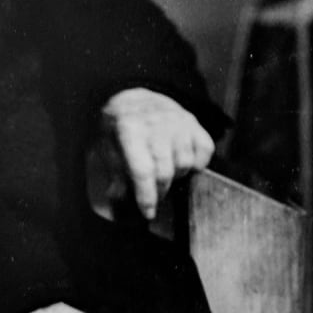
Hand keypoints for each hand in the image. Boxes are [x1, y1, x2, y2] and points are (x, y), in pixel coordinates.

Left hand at [94, 88, 214, 219]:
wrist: (135, 99)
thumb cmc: (120, 130)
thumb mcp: (107, 148)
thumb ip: (115, 175)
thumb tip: (119, 200)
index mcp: (130, 129)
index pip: (143, 171)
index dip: (147, 196)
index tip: (148, 213)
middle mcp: (156, 123)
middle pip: (166, 172)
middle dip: (160, 190)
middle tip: (154, 194)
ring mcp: (177, 121)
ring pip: (185, 164)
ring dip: (176, 175)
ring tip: (165, 172)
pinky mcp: (193, 122)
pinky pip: (205, 151)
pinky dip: (197, 162)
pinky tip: (183, 161)